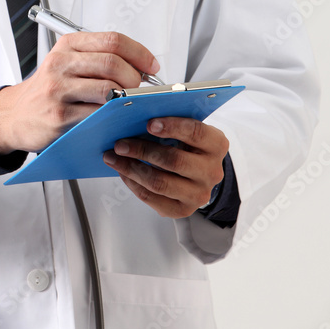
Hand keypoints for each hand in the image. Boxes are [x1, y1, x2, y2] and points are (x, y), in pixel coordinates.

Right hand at [0, 31, 159, 155]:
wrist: (16, 115)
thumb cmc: (48, 89)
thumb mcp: (68, 63)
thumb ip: (99, 59)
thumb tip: (141, 67)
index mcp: (68, 45)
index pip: (112, 40)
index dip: (139, 52)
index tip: (151, 65)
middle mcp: (61, 63)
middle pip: (112, 62)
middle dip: (135, 76)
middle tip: (141, 88)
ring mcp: (59, 89)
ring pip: (107, 88)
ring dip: (127, 97)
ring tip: (130, 102)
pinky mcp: (60, 115)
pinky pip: (97, 114)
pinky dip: (113, 116)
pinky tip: (116, 117)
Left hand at [103, 117, 228, 218]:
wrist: (199, 174)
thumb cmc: (188, 145)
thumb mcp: (187, 129)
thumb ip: (170, 123)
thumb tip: (135, 118)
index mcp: (216, 144)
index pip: (196, 132)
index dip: (172, 127)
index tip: (149, 124)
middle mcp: (212, 171)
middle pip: (173, 160)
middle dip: (142, 150)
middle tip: (119, 144)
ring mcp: (199, 194)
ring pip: (159, 182)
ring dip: (131, 168)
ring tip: (113, 157)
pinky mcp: (183, 210)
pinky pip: (152, 198)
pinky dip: (133, 184)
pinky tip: (123, 172)